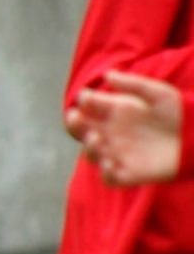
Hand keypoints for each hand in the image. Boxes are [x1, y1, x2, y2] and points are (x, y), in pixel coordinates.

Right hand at [72, 71, 184, 186]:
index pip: (88, 108)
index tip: (87, 99)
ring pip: (91, 154)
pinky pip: (108, 178)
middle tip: (75, 117)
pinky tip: (111, 162)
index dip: (83, 103)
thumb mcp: (159, 94)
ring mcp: (118, 154)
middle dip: (73, 124)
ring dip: (88, 147)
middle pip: (81, 131)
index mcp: (115, 113)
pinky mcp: (129, 173)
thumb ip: (133, 84)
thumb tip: (107, 75)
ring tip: (97, 138)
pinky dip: (105, 172)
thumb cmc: (180, 113)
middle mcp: (112, 134)